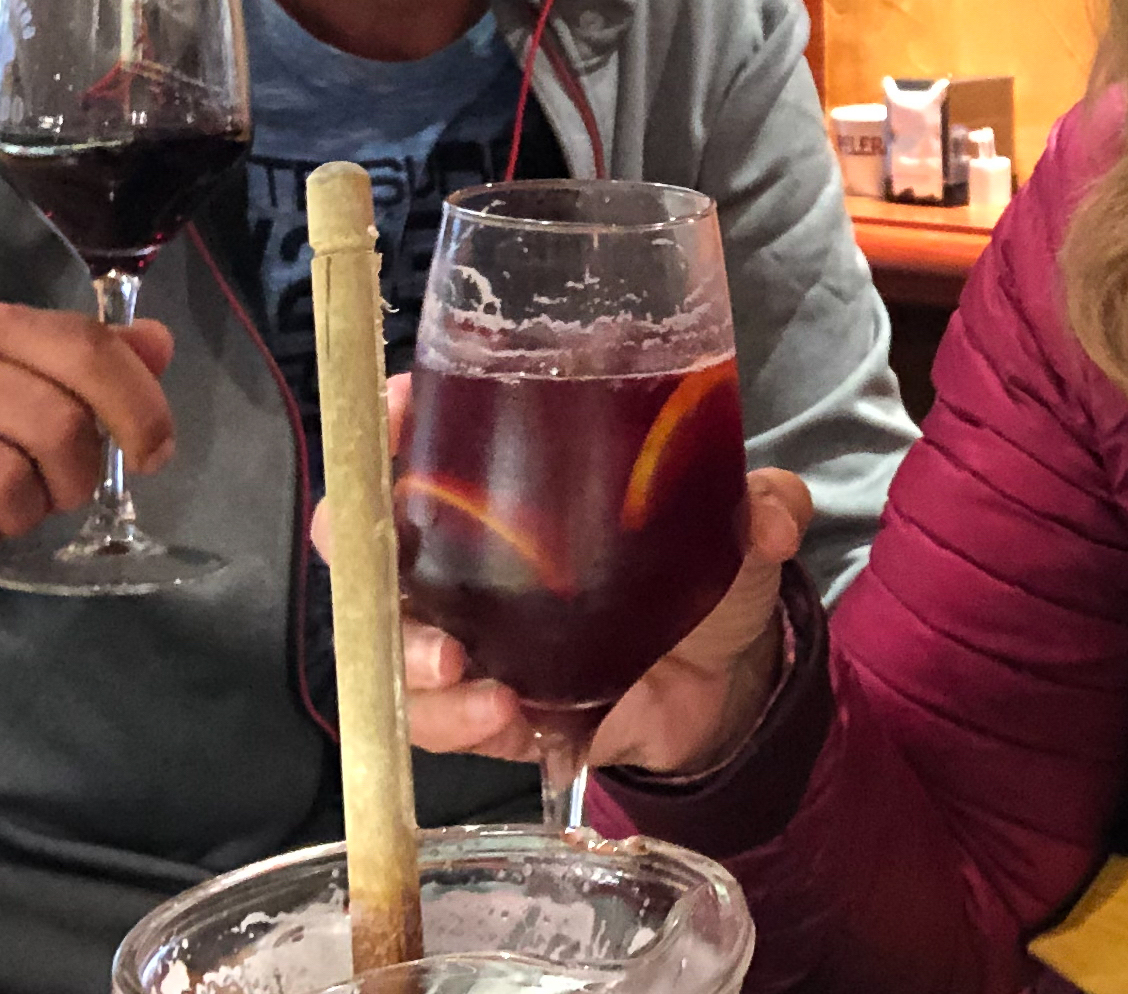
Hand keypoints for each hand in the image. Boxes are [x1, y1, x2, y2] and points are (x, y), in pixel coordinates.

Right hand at [0, 297, 175, 579]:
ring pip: (7, 484)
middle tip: (57, 493)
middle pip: (57, 425)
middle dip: (75, 477)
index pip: (88, 350)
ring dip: (23, 515)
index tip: (154, 454)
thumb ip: (92, 361)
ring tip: (3, 510)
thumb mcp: (17, 380)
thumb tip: (158, 342)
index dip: (139, 406)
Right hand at [311, 374, 812, 777]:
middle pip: (370, 542)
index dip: (393, 422)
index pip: (427, 444)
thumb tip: (772, 515)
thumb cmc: (704, 577)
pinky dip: (460, 721)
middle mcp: (473, 562)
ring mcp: (475, 640)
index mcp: (513, 495)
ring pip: (392, 642)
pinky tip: (502, 713)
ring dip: (409, 651)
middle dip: (354, 539)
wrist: (727, 686)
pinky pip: (445, 721)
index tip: (395, 405)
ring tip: (454, 664)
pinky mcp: (493, 712)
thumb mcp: (737, 528)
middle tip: (379, 541)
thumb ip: (761, 507)